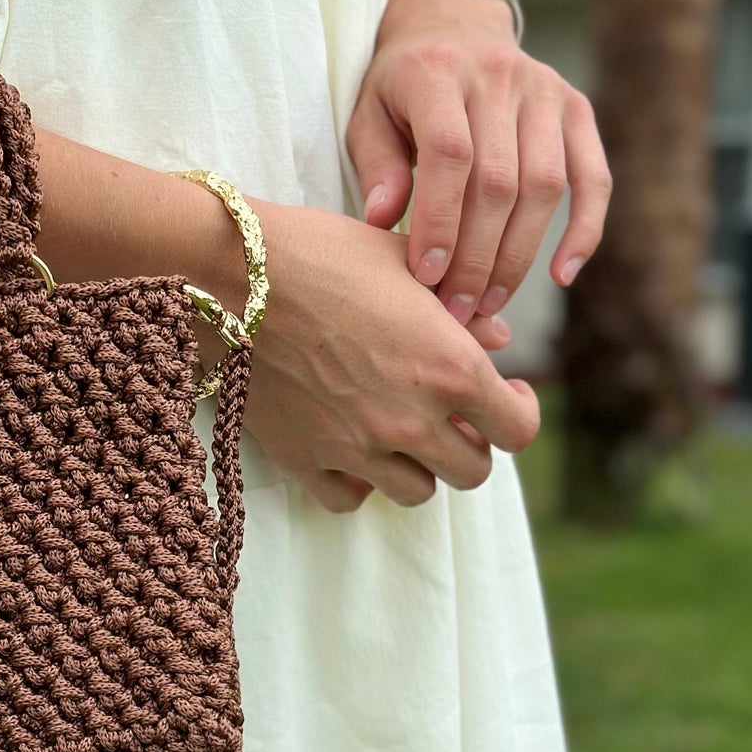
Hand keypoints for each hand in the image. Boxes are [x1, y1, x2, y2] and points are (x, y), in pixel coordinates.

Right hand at [240, 199, 539, 512]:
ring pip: (417, 493)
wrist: (232, 272)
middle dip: (470, 444)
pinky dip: (358, 482)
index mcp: (449, 367)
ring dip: (418, 465)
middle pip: (472, 473)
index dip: (519, 412)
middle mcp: (410, 418)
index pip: (517, 430)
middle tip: (452, 417)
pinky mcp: (305, 460)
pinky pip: (350, 498)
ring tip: (401, 431)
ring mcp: (356, 447)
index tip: (507, 395)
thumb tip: (498, 340)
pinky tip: (352, 448)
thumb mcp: (406, 264)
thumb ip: (462, 310)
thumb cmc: (323, 252)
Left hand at [344, 0, 610, 322]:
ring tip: (489, 304)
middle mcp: (500, 76)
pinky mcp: (578, 109)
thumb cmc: (401, 90)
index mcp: (439, 73)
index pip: (449, 153)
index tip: (426, 275)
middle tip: (456, 309)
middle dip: (476, 255)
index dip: (440, 219)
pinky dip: (584, 229)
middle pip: (499, 180)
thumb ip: (376, 164)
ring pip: (545, 185)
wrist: (453, 29)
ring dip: (519, 254)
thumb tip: (382, 219)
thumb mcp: (369, 115)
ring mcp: (546, 91)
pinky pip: (593, 177)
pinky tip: (561, 275)